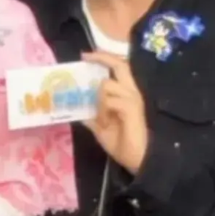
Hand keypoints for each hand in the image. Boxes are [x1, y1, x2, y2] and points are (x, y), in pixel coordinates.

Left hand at [81, 51, 147, 175]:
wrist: (138, 160)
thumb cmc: (122, 143)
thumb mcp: (101, 127)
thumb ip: (91, 114)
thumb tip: (76, 106)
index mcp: (126, 93)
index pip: (118, 67)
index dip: (103, 58)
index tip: (86, 56)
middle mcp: (131, 91)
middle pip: (120, 64)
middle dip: (102, 57)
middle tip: (86, 57)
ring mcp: (132, 97)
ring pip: (106, 85)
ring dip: (97, 100)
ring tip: (99, 118)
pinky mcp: (130, 106)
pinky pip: (109, 101)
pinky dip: (102, 110)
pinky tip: (104, 123)